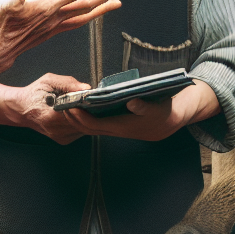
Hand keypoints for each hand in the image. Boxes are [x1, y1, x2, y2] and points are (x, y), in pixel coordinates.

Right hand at [0, 0, 121, 73]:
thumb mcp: (4, 4)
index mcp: (48, 8)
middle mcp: (56, 18)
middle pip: (86, 5)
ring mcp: (55, 26)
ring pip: (84, 16)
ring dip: (101, 8)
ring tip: (116, 2)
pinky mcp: (52, 31)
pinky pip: (77, 23)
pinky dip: (89, 16)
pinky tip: (92, 14)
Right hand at [13, 73, 91, 143]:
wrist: (21, 109)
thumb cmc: (35, 94)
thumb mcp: (49, 81)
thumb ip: (68, 83)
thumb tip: (86, 88)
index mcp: (50, 116)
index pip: (78, 113)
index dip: (86, 104)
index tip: (88, 96)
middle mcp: (56, 130)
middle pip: (85, 123)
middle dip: (90, 111)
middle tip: (88, 100)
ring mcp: (60, 136)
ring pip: (85, 129)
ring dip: (87, 117)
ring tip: (82, 105)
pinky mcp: (63, 140)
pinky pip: (81, 132)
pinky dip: (82, 123)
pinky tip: (77, 114)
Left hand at [66, 94, 183, 141]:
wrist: (173, 121)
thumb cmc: (165, 112)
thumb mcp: (157, 108)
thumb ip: (144, 107)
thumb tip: (131, 102)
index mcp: (123, 126)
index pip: (94, 125)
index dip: (80, 117)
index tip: (70, 106)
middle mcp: (117, 130)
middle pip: (88, 128)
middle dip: (73, 118)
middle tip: (61, 105)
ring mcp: (118, 129)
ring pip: (92, 127)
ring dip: (79, 119)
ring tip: (68, 105)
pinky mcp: (119, 126)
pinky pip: (98, 124)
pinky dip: (88, 118)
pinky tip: (84, 108)